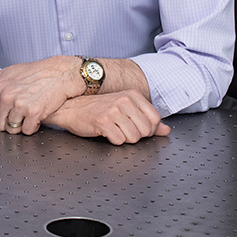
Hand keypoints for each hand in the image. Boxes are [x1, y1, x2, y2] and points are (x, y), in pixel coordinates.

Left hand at [0, 56, 85, 134]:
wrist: (57, 74)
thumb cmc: (33, 72)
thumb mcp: (7, 72)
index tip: (2, 116)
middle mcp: (7, 97)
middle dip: (6, 124)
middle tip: (16, 117)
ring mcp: (20, 106)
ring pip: (12, 129)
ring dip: (19, 127)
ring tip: (26, 117)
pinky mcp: (34, 113)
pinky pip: (27, 130)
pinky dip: (32, 127)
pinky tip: (35, 118)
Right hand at [42, 90, 170, 144]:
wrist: (70, 108)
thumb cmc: (97, 109)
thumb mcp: (125, 109)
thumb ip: (147, 119)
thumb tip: (166, 130)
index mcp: (132, 95)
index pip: (155, 119)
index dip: (149, 129)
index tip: (136, 127)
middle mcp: (124, 100)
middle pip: (145, 131)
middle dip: (135, 135)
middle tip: (122, 129)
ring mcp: (113, 111)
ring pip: (133, 138)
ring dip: (123, 138)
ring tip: (113, 130)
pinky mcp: (102, 122)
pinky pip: (119, 140)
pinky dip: (112, 140)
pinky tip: (105, 132)